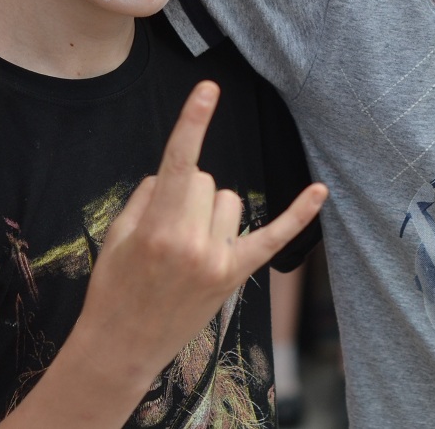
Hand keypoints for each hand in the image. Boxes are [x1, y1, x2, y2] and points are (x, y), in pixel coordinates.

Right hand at [73, 81, 326, 379]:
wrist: (121, 346)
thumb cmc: (114, 287)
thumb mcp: (118, 235)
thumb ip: (149, 195)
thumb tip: (177, 174)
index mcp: (159, 228)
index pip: (180, 163)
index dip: (193, 123)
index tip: (209, 89)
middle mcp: (193, 243)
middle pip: (205, 180)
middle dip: (186, 191)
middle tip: (163, 230)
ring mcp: (218, 262)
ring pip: (229, 200)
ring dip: (210, 210)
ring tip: (185, 246)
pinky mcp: (236, 276)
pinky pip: (274, 238)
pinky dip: (298, 215)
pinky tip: (320, 191)